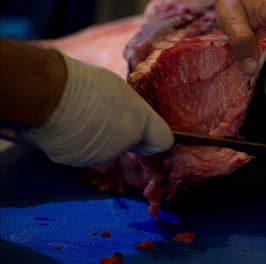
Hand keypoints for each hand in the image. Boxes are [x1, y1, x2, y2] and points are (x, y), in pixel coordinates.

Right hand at [25, 53, 173, 166]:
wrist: (48, 94)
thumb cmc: (85, 83)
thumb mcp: (120, 89)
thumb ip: (132, 110)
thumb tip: (129, 116)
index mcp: (141, 122)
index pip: (163, 142)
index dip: (155, 139)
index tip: (148, 135)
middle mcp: (125, 144)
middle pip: (130, 145)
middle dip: (121, 135)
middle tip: (102, 114)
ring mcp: (101, 156)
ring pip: (104, 150)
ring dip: (97, 139)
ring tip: (79, 117)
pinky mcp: (78, 162)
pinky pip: (82, 153)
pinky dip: (77, 144)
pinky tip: (67, 127)